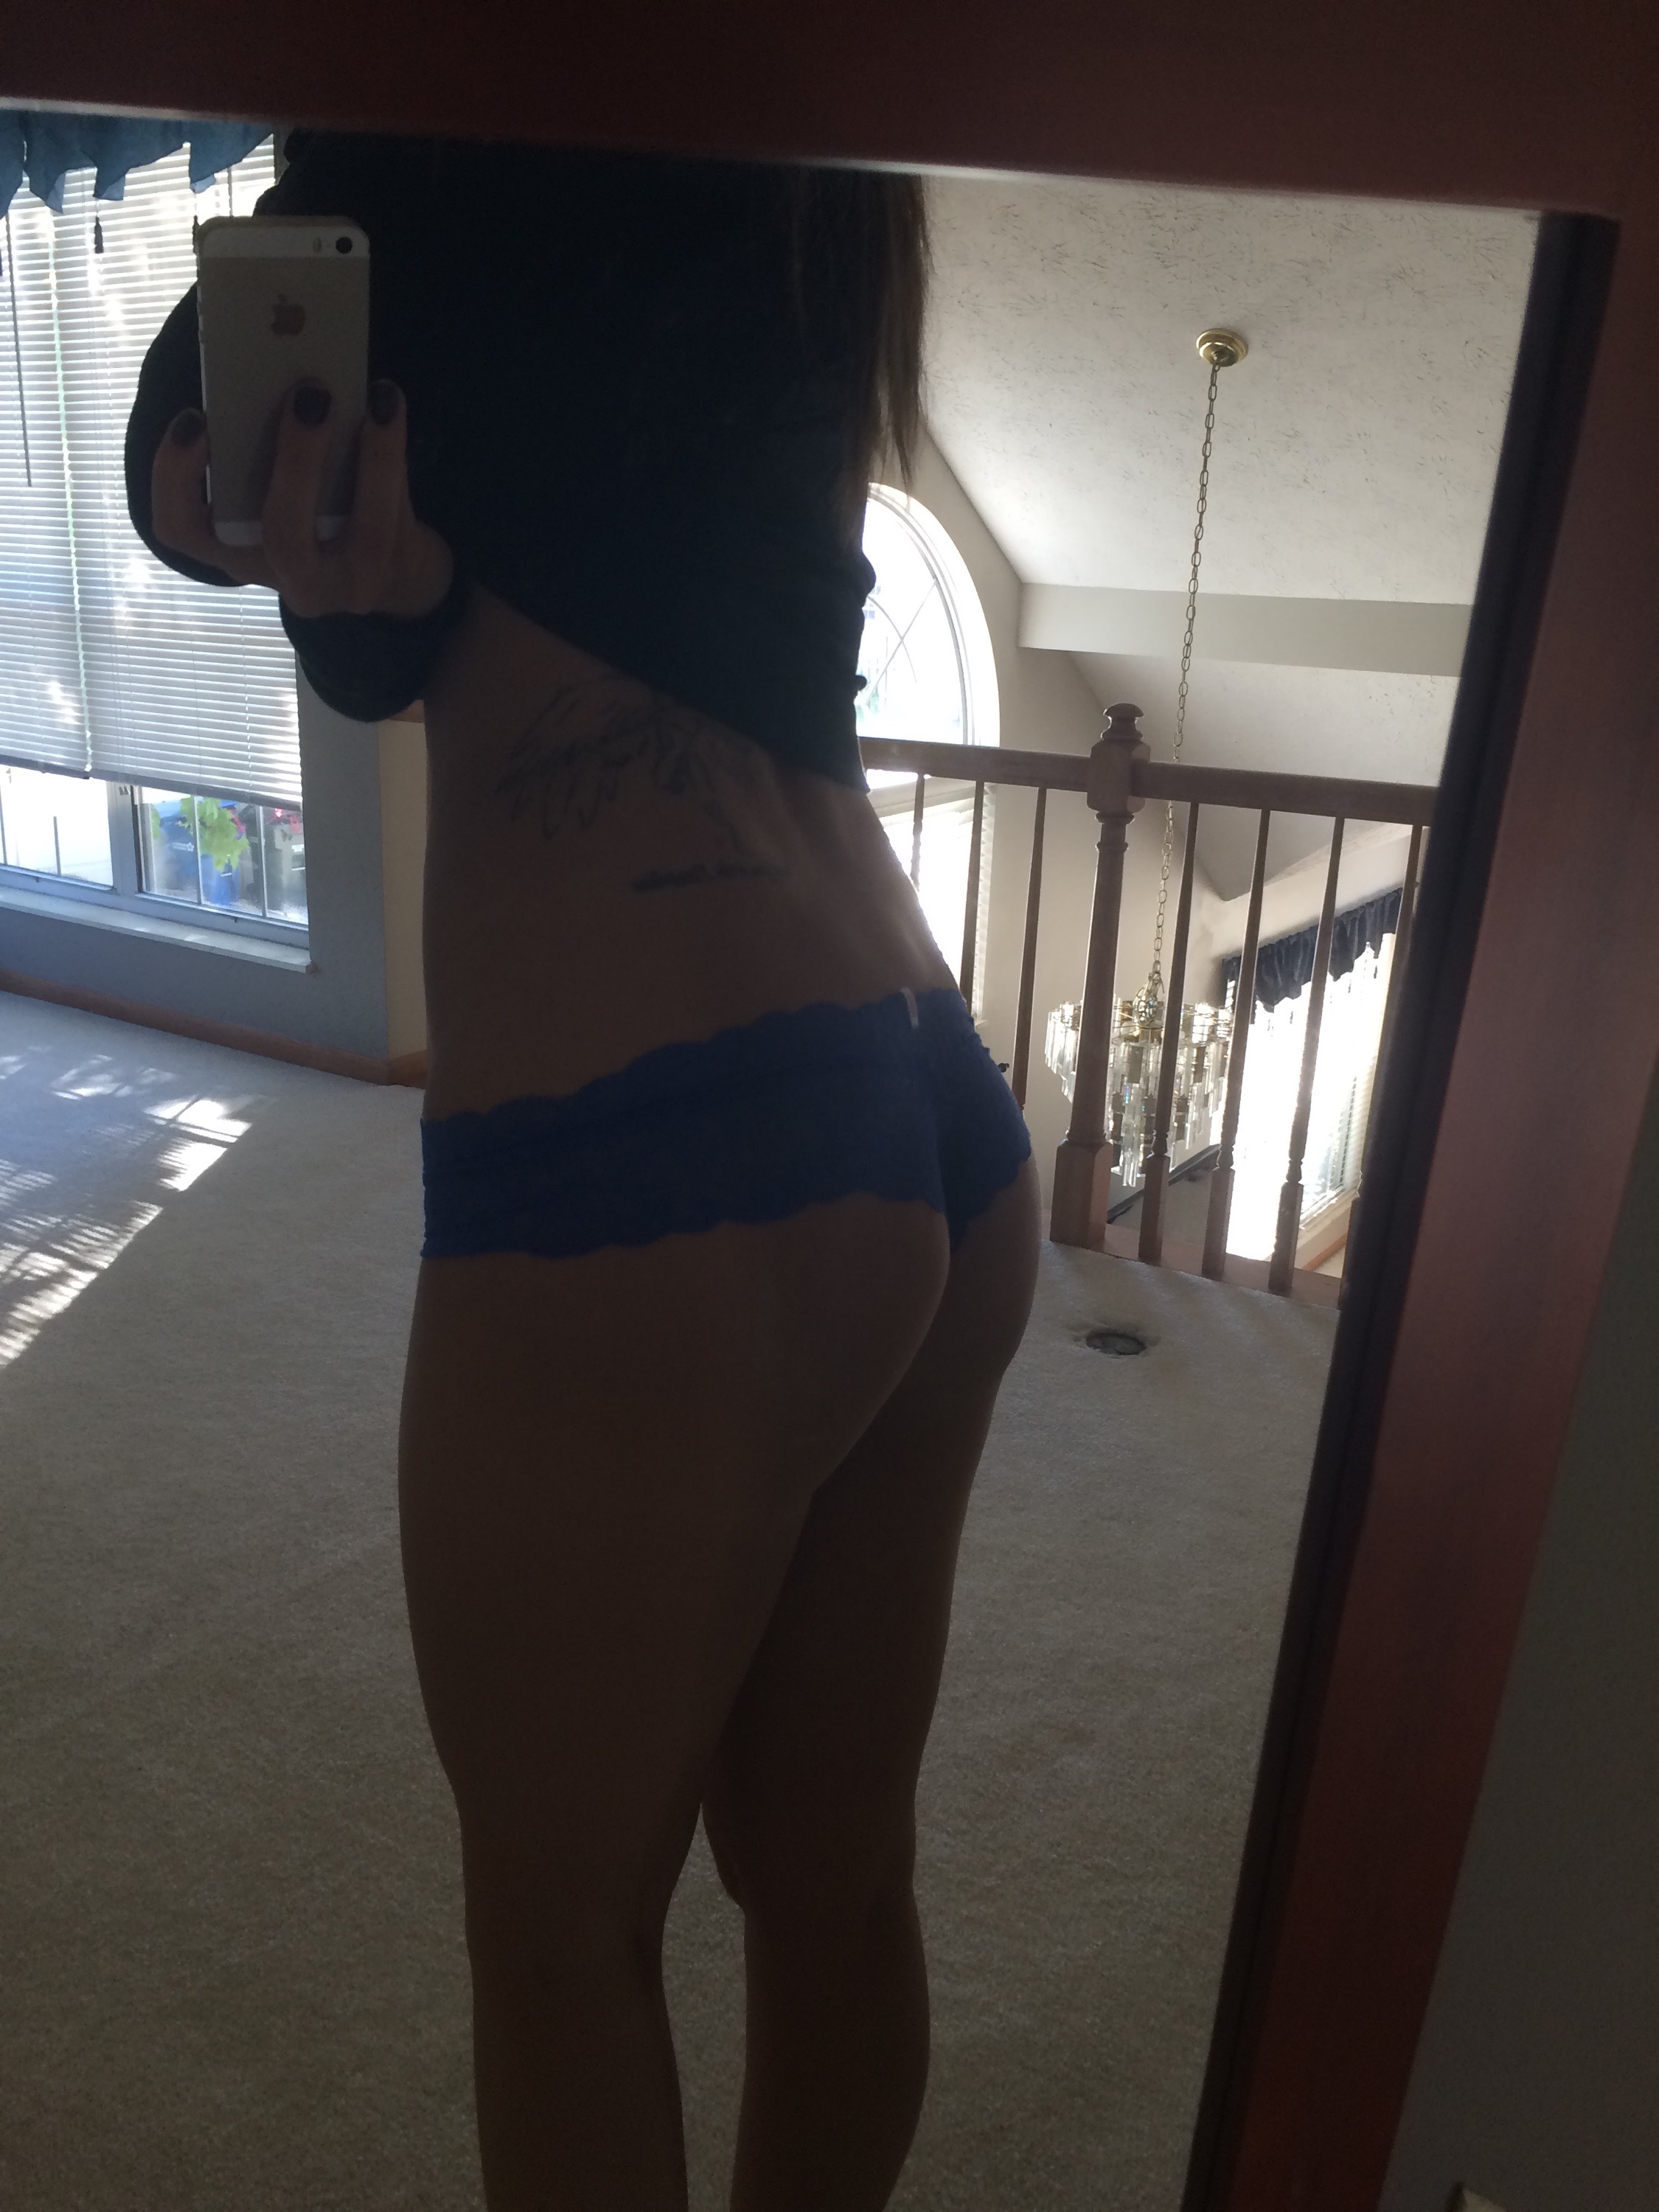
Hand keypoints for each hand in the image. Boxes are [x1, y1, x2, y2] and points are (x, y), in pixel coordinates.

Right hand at [152, 378, 454, 619]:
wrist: (395, 577)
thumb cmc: (318, 516)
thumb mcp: (278, 493)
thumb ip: (262, 452)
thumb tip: (282, 368)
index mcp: (237, 550)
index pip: (179, 528)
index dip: (175, 477)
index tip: (193, 420)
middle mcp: (288, 576)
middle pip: (280, 534)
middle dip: (297, 463)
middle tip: (309, 395)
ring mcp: (347, 584)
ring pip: (365, 531)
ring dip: (372, 458)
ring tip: (375, 397)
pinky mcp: (396, 573)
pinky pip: (400, 514)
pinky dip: (396, 458)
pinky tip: (389, 409)